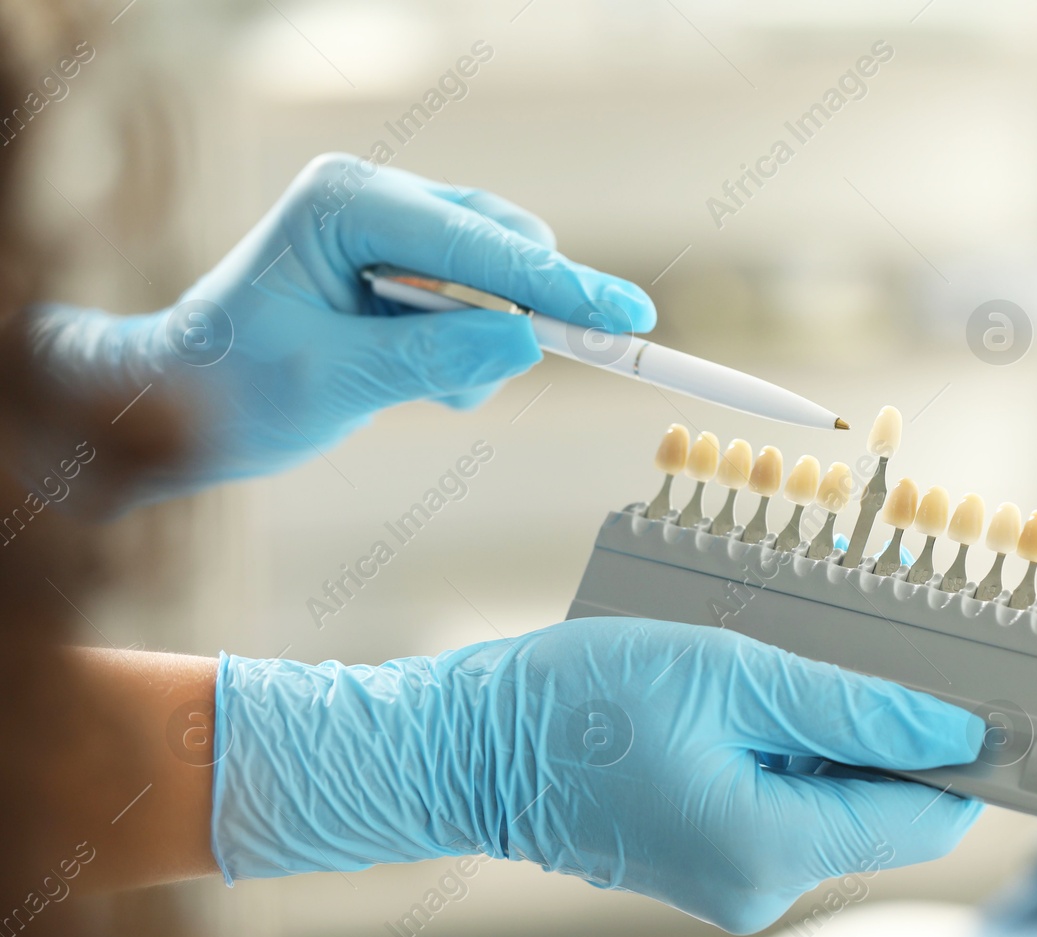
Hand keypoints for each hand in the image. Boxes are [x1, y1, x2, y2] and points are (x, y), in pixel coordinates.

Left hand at [27, 153, 653, 510]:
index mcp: (343, 204)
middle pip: (499, 243)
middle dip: (530, 310)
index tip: (629, 317)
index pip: (475, 241)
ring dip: (489, 341)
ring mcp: (385, 228)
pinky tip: (424, 385)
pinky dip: (469, 349)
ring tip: (433, 395)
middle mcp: (368, 200)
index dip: (559, 286)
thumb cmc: (230, 390)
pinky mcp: (397, 265)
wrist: (177, 405)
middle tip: (581, 358)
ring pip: (494, 275)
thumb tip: (524, 345)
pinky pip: (472, 301)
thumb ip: (431, 360)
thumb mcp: (333, 384)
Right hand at [213, 617, 984, 932]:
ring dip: (836, 726)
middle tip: (887, 634)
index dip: (967, 753)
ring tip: (800, 650)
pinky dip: (788, 741)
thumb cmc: (581, 702)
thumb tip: (963, 732)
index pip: (925, 816)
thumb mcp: (730, 676)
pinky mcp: (704, 851)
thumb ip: (854, 710)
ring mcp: (731, 874)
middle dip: (893, 726)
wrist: (464, 744)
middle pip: (882, 807)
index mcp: (773, 847)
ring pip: (831, 797)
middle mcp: (761, 881)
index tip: (988, 684)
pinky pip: (781, 796)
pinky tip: (757, 684)